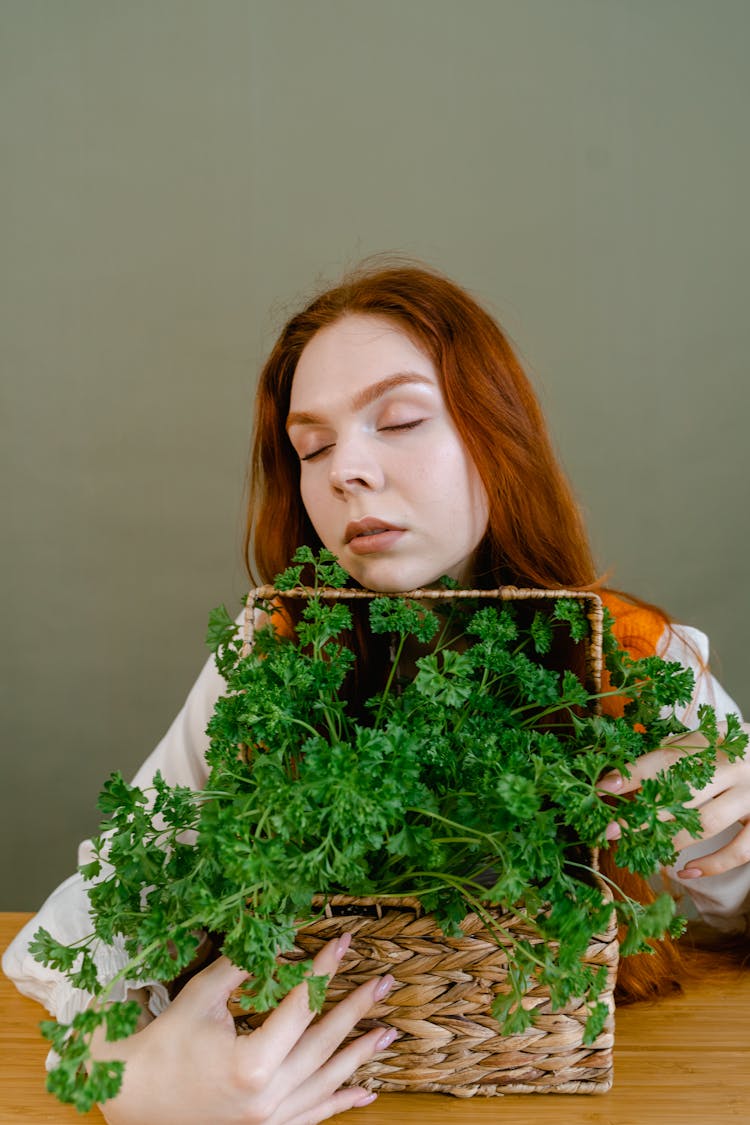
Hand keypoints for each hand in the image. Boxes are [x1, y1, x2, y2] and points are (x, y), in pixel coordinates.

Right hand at [92, 933, 395, 1124]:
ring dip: (359, 1056)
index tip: (345, 943)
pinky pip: (314, 1117)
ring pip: (326, 1083)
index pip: (301, 1007)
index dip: (324, 971)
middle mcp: (267, 1098)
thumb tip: (280, 937)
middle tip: (385, 983)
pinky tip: (366, 1092)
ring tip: (389, 1032)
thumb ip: (243, 967)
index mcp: (251, 1062)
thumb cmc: (164, 1044)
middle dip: (357, 1010)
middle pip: (323, 1045)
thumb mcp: (201, 996)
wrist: (133, 1099)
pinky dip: (341, 1102)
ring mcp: (269, 1121)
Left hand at [598, 722, 749, 879]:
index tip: (603, 788)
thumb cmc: (735, 749)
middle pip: (682, 794)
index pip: (666, 757)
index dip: (633, 774)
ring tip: (644, 850)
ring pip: (706, 823)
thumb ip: (676, 753)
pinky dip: (712, 865)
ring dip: (671, 840)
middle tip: (611, 831)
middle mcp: (734, 767)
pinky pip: (740, 851)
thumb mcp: (709, 739)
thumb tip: (628, 775)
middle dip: (643, 815)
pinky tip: (685, 871)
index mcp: (715, 741)